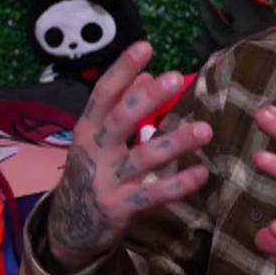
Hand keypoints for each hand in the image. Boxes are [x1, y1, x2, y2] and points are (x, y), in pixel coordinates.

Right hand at [46, 42, 213, 268]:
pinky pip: (153, 194)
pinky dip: (178, 184)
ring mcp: (107, 181)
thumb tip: (149, 75)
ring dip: (176, 143)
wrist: (70, 227)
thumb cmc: (90, 172)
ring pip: (143, 158)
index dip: (123, 69)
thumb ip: (122, 108)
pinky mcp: (121, 207)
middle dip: (148, 98)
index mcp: (87, 130)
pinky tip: (201, 173)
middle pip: (121, 120)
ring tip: (205, 130)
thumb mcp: (97, 139)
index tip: (145, 47)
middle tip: (177, 78)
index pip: (103, 94)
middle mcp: (94, 152)